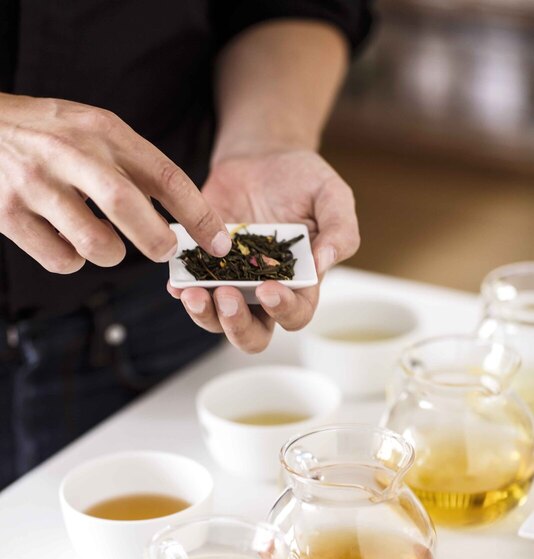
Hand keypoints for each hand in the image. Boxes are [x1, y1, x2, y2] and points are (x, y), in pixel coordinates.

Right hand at [0, 94, 230, 272]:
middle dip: (157, 241)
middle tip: (164, 250)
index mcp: (102, 131)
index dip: (199, 215)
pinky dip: (74, 262)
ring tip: (104, 241)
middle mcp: (70, 154)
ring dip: (112, 255)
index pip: (164, 174)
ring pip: (94, 244)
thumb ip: (134, 165)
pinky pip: (61, 260)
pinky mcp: (8, 215)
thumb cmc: (49, 134)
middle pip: (127, 207)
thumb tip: (187, 217)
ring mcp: (36, 185)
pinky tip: (67, 242)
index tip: (220, 244)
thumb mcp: (94, 130)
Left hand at [168, 150, 359, 352]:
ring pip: (217, 320)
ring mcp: (232, 282)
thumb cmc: (302, 181)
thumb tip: (324, 262)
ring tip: (193, 293)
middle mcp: (264, 293)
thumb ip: (340, 230)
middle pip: (252, 334)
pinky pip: (190, 290)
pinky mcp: (203, 266)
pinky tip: (177, 283)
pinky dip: (181, 291)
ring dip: (204, 315)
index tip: (268, 288)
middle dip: (237, 325)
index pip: (295, 315)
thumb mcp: (331, 195)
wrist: (261, 157)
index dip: (283, 310)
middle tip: (227, 296)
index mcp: (301, 285)